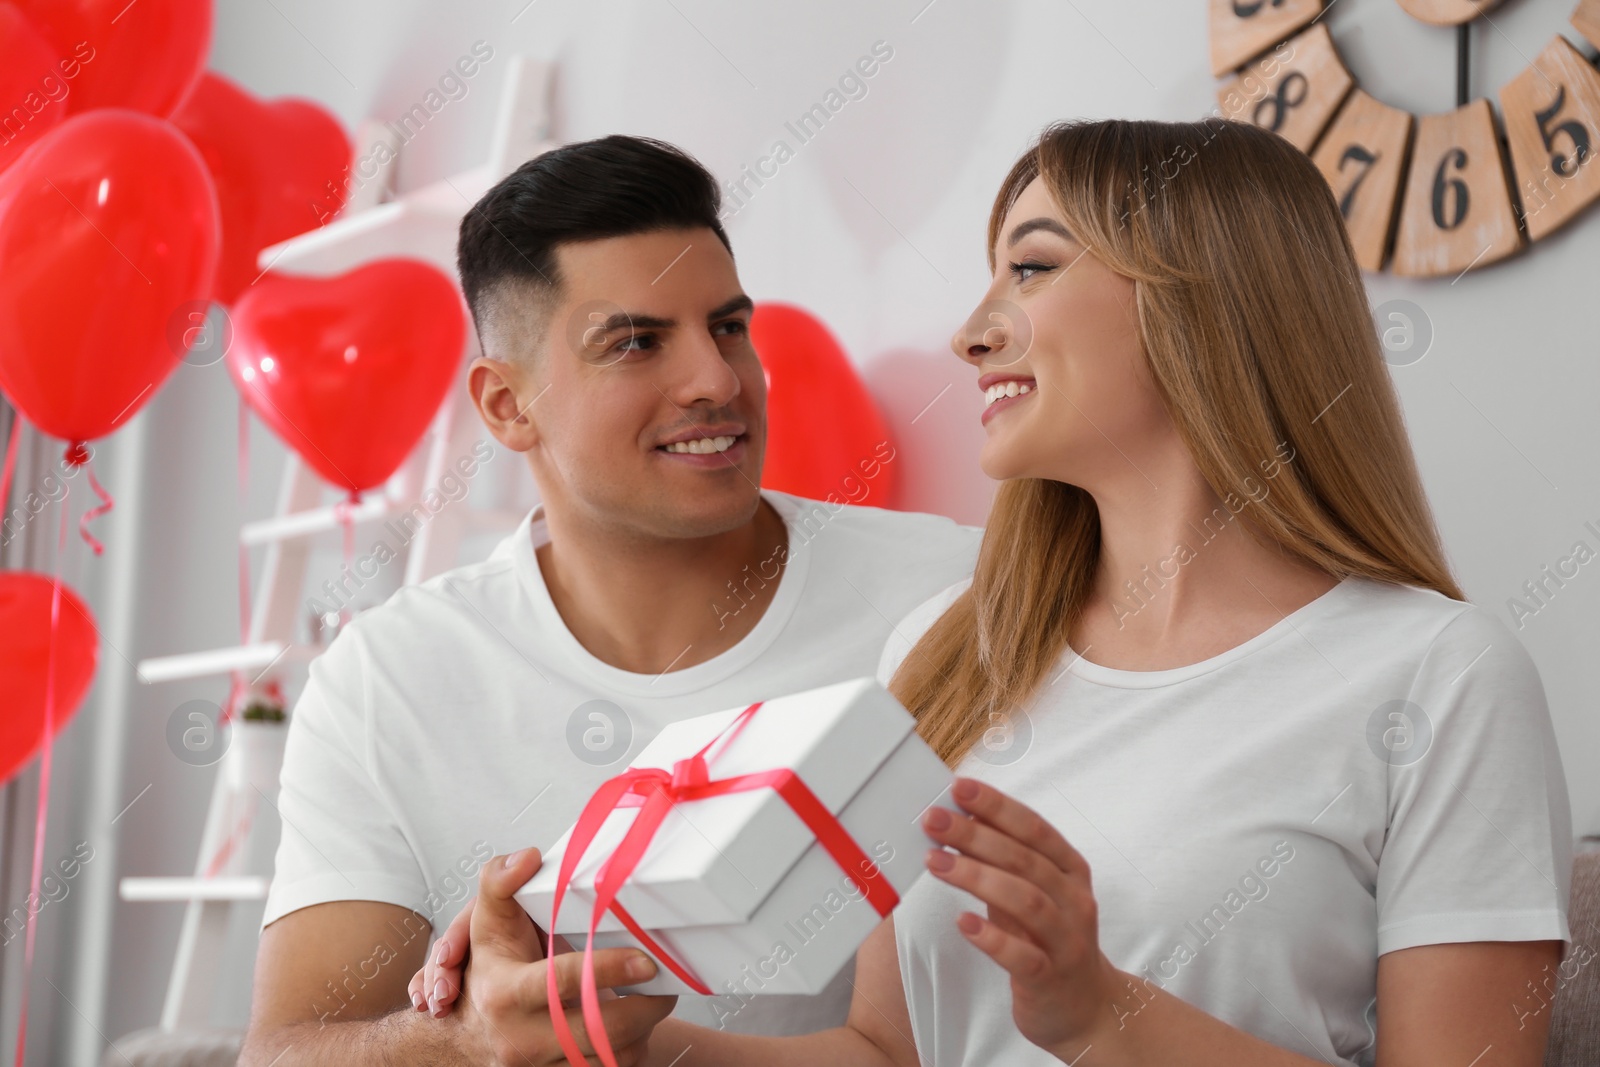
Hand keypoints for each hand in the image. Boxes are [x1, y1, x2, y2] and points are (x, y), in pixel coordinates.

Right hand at [408, 847, 676, 1064]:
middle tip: (665, 980)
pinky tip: (633, 1026)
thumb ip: (500, 881)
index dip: (609, 969)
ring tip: (653, 999)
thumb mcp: (486, 922)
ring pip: (611, 1057)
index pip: (563, 983)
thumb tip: (527, 858)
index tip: (646, 959)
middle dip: (645, 1006)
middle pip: (600, 1030)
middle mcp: (522, 1039)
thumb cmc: (489, 974)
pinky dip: (630, 1050)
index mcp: (506, 995)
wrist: (469, 1034)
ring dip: (642, 1029)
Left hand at [920, 777, 1121, 1058]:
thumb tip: (962, 818)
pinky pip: (1023, 956)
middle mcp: (1074, 899)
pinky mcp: (1052, 978)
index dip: (997, 806)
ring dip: (977, 877)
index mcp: (1070, 870)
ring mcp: (1066, 940)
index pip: (1034, 828)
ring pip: (1025, 900)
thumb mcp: (1031, 893)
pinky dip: (992, 937)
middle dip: (976, 835)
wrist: (1088, 1008)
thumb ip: (1003, 860)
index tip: (959, 788)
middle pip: (1024, 860)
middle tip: (934, 820)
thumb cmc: (1049, 940)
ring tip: (936, 862)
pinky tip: (963, 923)